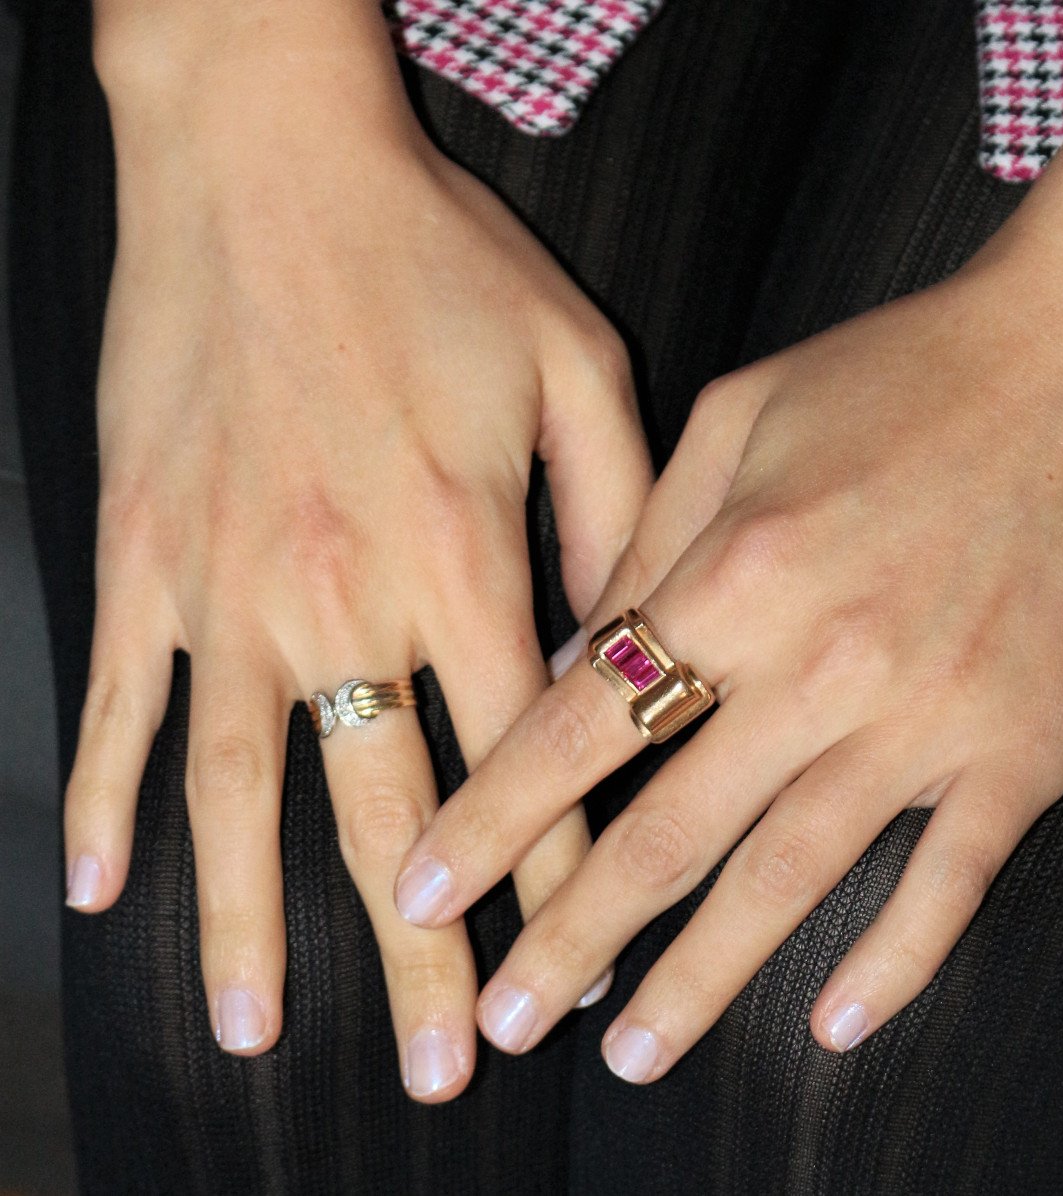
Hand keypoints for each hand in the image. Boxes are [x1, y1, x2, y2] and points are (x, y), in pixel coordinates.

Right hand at [64, 4, 648, 1100]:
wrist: (269, 160)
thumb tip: (633, 642)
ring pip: (243, 794)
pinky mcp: (142, 553)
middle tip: (442, 1071)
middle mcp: (342, 596)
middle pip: (392, 815)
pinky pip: (118, 703)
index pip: (530, 764)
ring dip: (250, 924)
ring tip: (258, 1029)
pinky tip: (102, 889)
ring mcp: (225, 585)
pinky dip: (105, 801)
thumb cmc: (434, 256)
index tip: (577, 964)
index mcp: (462, 554)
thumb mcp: (577, 364)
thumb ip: (618, 516)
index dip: (560, 876)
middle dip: (422, 955)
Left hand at [390, 244, 1062, 1079]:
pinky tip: (835, 1023)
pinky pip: (951, 883)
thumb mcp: (743, 414)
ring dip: (701, 982)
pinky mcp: (1026, 748)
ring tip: (631, 1052)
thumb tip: (572, 657)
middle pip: (666, 833)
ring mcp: (928, 717)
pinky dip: (894, 962)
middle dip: (571, 935)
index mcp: (738, 571)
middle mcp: (821, 663)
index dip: (491, 819)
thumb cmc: (911, 370)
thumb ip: (647, 537)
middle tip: (505, 1016)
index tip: (423, 888)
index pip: (578, 729)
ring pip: (788, 882)